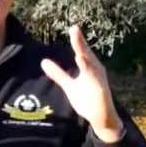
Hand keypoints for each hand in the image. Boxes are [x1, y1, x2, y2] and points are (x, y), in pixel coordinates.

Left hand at [40, 25, 123, 142]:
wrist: (101, 118)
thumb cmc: (87, 99)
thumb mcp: (70, 86)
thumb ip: (58, 74)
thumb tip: (43, 61)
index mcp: (89, 67)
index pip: (82, 51)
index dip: (77, 40)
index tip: (73, 28)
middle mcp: (95, 71)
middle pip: (87, 54)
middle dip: (81, 43)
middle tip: (75, 28)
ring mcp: (99, 81)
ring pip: (92, 67)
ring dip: (86, 57)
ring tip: (79, 50)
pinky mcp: (102, 92)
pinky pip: (97, 83)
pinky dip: (92, 76)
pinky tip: (86, 69)